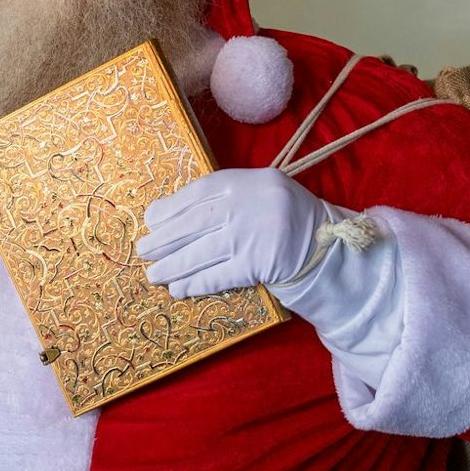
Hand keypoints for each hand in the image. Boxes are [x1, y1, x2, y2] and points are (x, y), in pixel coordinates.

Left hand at [138, 168, 329, 298]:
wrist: (327, 247)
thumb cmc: (284, 220)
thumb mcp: (259, 196)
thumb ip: (224, 200)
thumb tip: (168, 218)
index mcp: (248, 181)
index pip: (199, 193)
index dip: (170, 209)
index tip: (150, 221)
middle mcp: (249, 204)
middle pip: (195, 223)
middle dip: (165, 240)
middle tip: (142, 251)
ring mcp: (254, 235)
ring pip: (202, 252)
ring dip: (173, 266)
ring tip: (154, 274)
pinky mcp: (260, 265)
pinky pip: (219, 275)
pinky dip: (196, 283)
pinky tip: (179, 289)